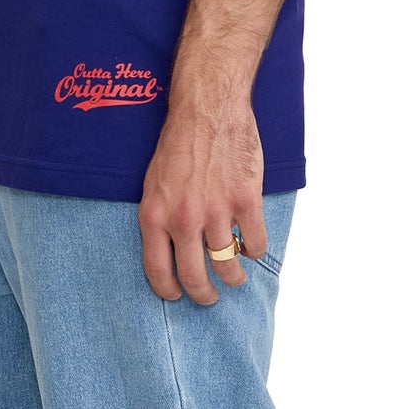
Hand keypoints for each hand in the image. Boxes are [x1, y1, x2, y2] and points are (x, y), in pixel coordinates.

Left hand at [137, 91, 266, 302]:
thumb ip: (159, 217)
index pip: (158, 271)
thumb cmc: (178, 144)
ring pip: (227, 265)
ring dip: (233, 278)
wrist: (208, 110)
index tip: (176, 296)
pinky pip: (255, 242)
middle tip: (209, 298)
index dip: (169, 290)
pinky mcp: (245, 202)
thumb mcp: (152, 184)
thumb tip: (168, 249)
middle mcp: (183, 220)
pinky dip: (255, 250)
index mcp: (155, 215)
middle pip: (195, 277)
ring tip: (234, 279)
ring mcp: (216, 212)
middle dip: (203, 295)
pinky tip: (251, 247)